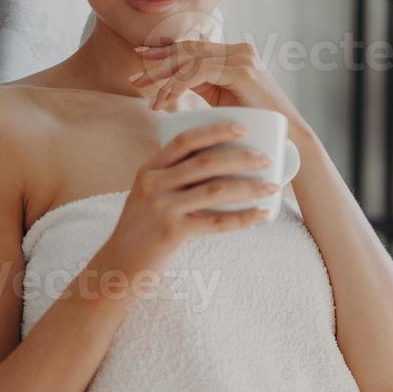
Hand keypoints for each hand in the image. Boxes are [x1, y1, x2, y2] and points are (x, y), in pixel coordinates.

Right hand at [104, 121, 280, 279]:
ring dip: (249, 187)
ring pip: (215, 190)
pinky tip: (262, 215)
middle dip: (241, 157)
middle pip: (205, 162)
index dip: (215, 131)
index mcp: (149, 169)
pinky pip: (216, 222)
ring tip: (272, 187)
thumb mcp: (149, 194)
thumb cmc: (143, 226)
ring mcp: (162, 208)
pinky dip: (243, 218)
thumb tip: (217, 161)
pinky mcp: (172, 233)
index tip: (242, 127)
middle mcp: (153, 184)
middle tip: (266, 159)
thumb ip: (173, 176)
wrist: (120, 264)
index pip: (184, 140)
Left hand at [129, 40, 301, 120]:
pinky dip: (178, 85)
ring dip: (165, 78)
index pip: (193, 46)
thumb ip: (204, 84)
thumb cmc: (255, 124)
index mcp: (236, 53)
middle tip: (135, 78)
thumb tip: (175, 81)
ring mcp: (242, 57)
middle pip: (188, 49)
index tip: (141, 60)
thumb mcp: (223, 99)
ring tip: (149, 97)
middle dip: (158, 63)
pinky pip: (199, 71)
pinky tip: (166, 101)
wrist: (288, 138)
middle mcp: (240, 49)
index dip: (165, 51)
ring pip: (190, 59)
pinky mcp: (241, 70)